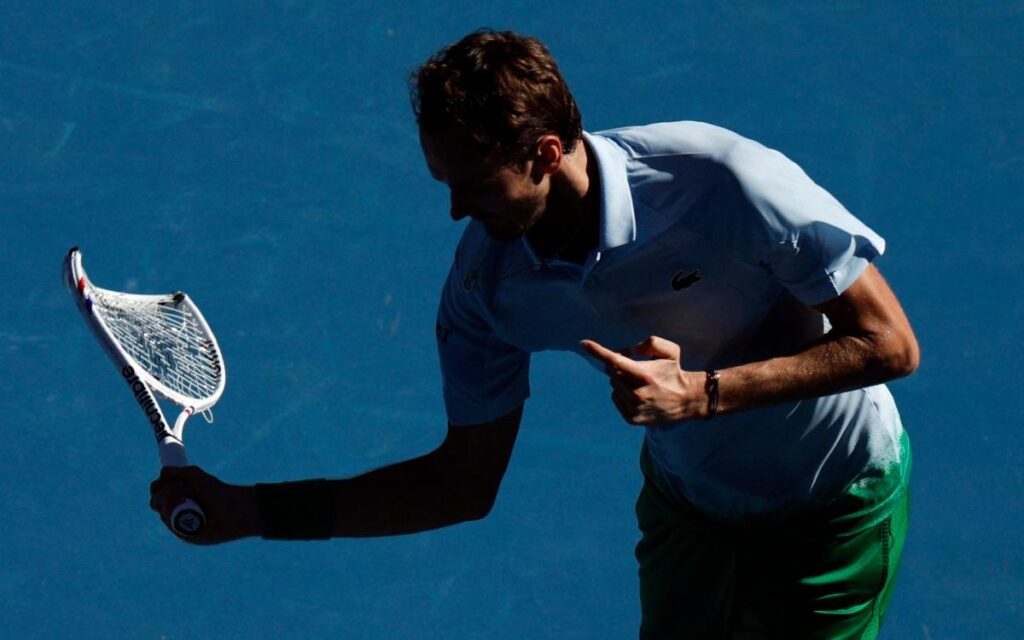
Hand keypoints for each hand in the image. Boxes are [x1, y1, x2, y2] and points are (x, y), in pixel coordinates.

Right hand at [150, 466, 260, 544]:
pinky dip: (179, 516)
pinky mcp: (186, 536)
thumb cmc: (216, 490)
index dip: (158, 489)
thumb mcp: (193, 475)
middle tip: (185, 490)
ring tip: (192, 498)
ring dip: (173, 502)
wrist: (233, 507)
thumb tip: (159, 477)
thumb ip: (174, 472)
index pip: (158, 495)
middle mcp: (177, 512)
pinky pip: (172, 526)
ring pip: (163, 514)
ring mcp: (181, 525)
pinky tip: (193, 511)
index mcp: (178, 498)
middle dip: (165, 494)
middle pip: (156, 503)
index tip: (168, 483)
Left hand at [580, 336, 706, 424]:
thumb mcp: (671, 350)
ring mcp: (633, 407)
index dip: (597, 351)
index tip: (583, 343)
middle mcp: (637, 392)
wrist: (687, 400)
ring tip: (640, 382)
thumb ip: (651, 342)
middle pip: (611, 372)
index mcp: (645, 374)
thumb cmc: (675, 372)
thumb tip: (631, 350)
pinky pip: (616, 399)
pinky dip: (622, 393)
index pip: (615, 360)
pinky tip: (638, 394)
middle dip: (617, 365)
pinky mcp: (632, 418)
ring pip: (614, 386)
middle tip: (631, 363)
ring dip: (621, 380)